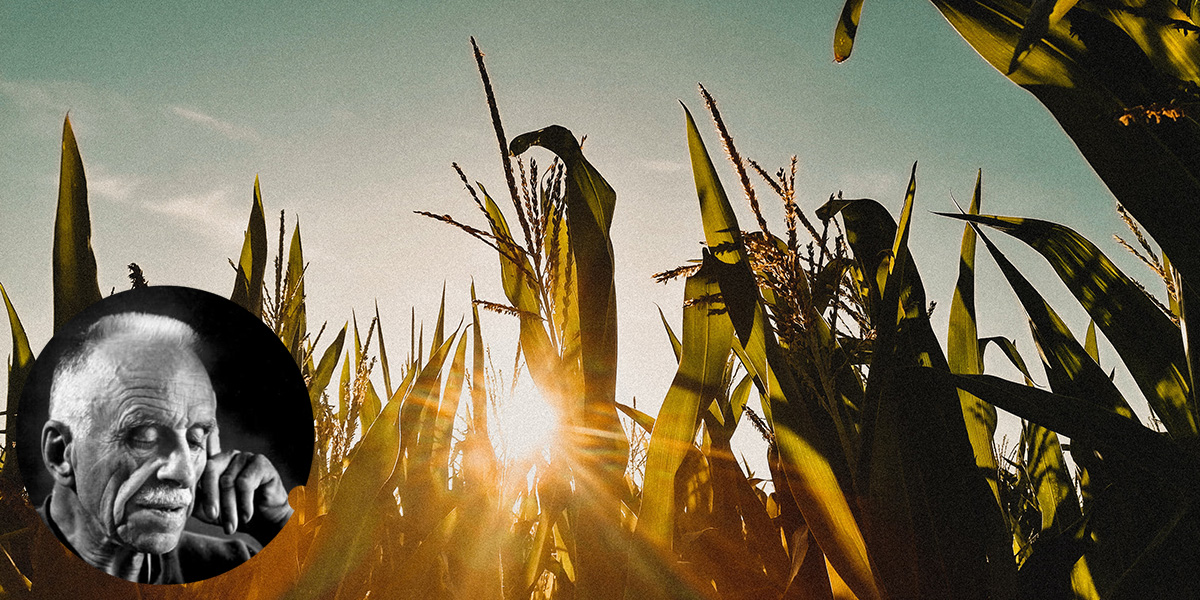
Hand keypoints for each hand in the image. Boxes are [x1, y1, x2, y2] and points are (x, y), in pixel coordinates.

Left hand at [193, 427, 292, 543]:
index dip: (193, 441)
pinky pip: (245, 482)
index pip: (200, 453)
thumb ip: (195, 500)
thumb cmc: (236, 514)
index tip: (188, 433)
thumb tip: (175, 495)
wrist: (265, 521)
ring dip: (230, 508)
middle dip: (211, 498)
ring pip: (228, 481)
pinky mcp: (260, 462)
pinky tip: (247, 515)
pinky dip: (245, 502)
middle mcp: (228, 456)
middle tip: (213, 517)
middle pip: (211, 471)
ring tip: (231, 526)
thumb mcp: (209, 509)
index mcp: (213, 463)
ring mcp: (245, 457)